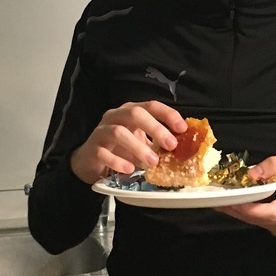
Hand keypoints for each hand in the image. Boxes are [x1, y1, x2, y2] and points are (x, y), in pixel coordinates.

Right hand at [70, 101, 188, 183]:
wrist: (91, 161)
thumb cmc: (120, 149)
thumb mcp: (142, 143)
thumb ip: (159, 143)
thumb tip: (184, 149)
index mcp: (130, 111)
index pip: (151, 106)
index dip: (168, 114)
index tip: (182, 128)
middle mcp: (115, 116)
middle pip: (135, 113)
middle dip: (156, 128)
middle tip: (171, 145)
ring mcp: (101, 131)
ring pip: (118, 132)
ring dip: (138, 147)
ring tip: (153, 162)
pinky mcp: (91, 149)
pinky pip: (103, 152)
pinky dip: (118, 161)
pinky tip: (129, 169)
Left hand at [215, 154, 275, 236]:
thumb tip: (252, 173)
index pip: (269, 212)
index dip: (248, 208)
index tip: (230, 200)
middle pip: (257, 219)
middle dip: (235, 209)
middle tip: (215, 199)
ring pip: (256, 223)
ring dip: (237, 212)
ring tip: (220, 201)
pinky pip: (259, 223)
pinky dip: (246, 214)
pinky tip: (234, 204)